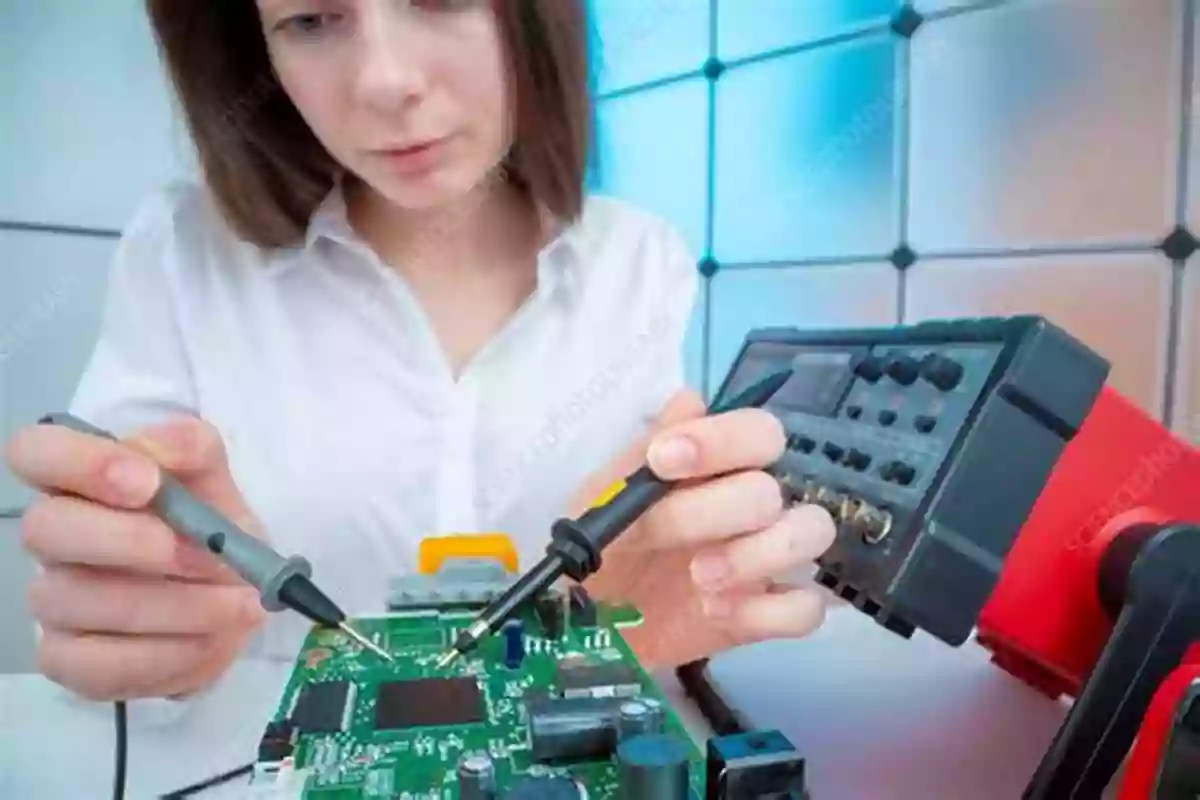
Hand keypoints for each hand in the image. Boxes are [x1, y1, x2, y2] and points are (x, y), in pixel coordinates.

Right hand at [5, 416, 266, 700]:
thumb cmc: (212, 525)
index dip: (81, 463)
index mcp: (79, 479)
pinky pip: (97, 665)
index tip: (147, 482)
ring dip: (171, 605)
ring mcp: (54, 601)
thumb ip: (191, 449)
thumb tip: (158, 447)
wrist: (235, 594)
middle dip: (130, 541)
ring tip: (236, 602)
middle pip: (45, 529)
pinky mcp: (69, 660)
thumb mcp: (216, 479)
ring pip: (78, 601)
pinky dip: (166, 654)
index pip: (34, 451)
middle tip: (205, 555)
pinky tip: (210, 640)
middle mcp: (54, 536)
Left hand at [576, 390, 836, 668]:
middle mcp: (753, 503)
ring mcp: (767, 558)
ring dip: (757, 556)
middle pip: (772, 490)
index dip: (720, 442)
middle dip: (715, 512)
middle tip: (666, 537)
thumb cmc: (603, 543)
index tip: (662, 461)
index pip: (758, 432)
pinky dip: (767, 612)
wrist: (590, 619)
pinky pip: (808, 608)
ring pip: (813, 533)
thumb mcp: (606, 495)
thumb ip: (646, 448)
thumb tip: (690, 401)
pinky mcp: (768, 613)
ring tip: (700, 579)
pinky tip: (717, 612)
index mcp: (720, 465)